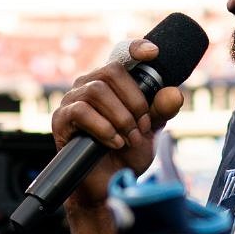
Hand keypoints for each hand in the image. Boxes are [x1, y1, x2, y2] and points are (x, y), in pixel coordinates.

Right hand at [52, 41, 185, 233]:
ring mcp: (72, 101)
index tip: (154, 54)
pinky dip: (104, 128)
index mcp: (111, 84)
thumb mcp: (150, 131)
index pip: (121, 55)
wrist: (107, 185)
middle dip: (134, 102)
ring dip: (120, 117)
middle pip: (112, 72)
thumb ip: (161, 111)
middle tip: (143, 128)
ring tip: (129, 139)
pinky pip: (81, 111)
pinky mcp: (60, 120)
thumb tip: (174, 92)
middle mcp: (89, 86)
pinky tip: (114, 143)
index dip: (135, 48)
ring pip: (97, 91)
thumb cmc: (127, 155)